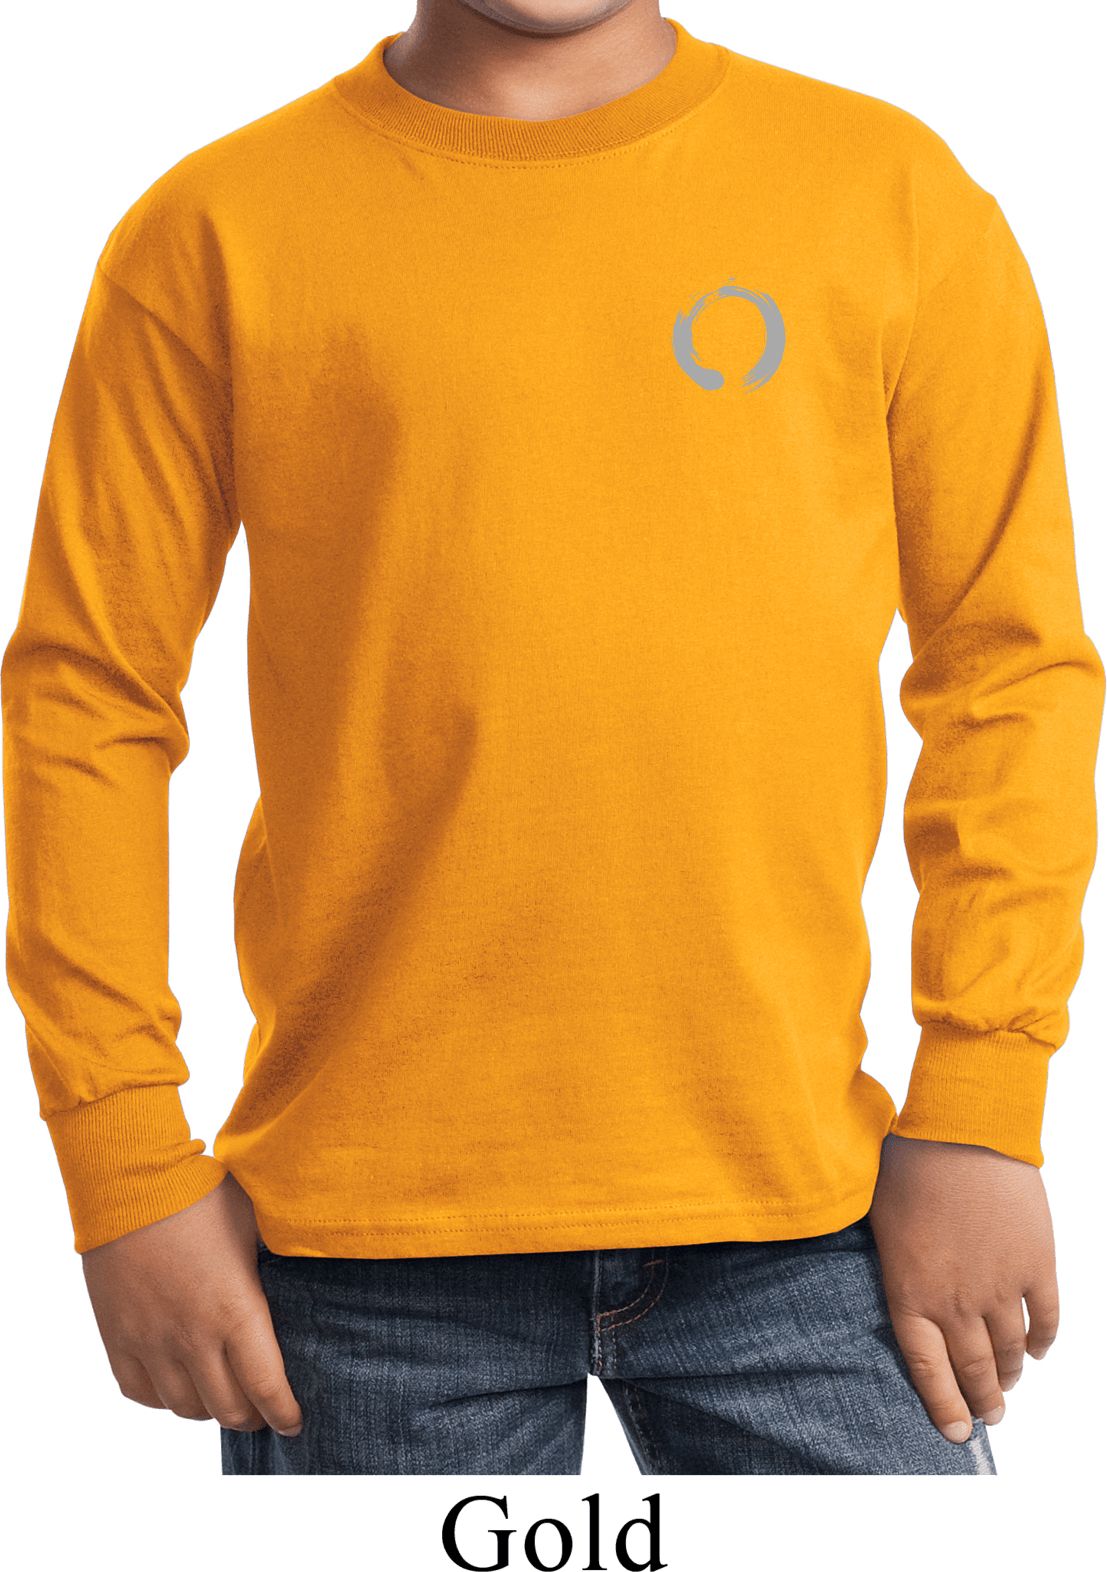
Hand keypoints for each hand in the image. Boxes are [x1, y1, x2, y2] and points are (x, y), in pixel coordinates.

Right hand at [81, 1172, 301, 1435]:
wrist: (131, 1183)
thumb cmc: (202, 1195)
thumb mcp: (255, 1225)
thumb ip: (276, 1263)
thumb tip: (304, 1279)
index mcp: (236, 1310)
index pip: (266, 1387)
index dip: (284, 1413)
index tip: (295, 1422)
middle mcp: (192, 1337)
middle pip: (227, 1409)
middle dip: (252, 1417)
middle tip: (262, 1410)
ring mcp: (151, 1341)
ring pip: (185, 1407)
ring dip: (209, 1409)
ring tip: (223, 1397)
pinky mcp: (118, 1337)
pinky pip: (141, 1392)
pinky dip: (164, 1398)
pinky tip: (179, 1383)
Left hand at [868, 1133, 1058, 1443]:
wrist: (961, 1131)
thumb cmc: (908, 1165)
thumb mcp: (879, 1221)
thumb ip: (893, 1265)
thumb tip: (898, 1286)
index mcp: (911, 1292)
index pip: (928, 1368)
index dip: (942, 1405)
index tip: (954, 1432)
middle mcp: (956, 1302)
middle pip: (974, 1368)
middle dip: (981, 1400)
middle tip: (987, 1418)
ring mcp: (1001, 1287)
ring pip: (1011, 1351)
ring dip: (1010, 1374)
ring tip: (1007, 1386)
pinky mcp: (1036, 1265)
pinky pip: (1047, 1319)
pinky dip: (1044, 1341)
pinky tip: (1038, 1351)